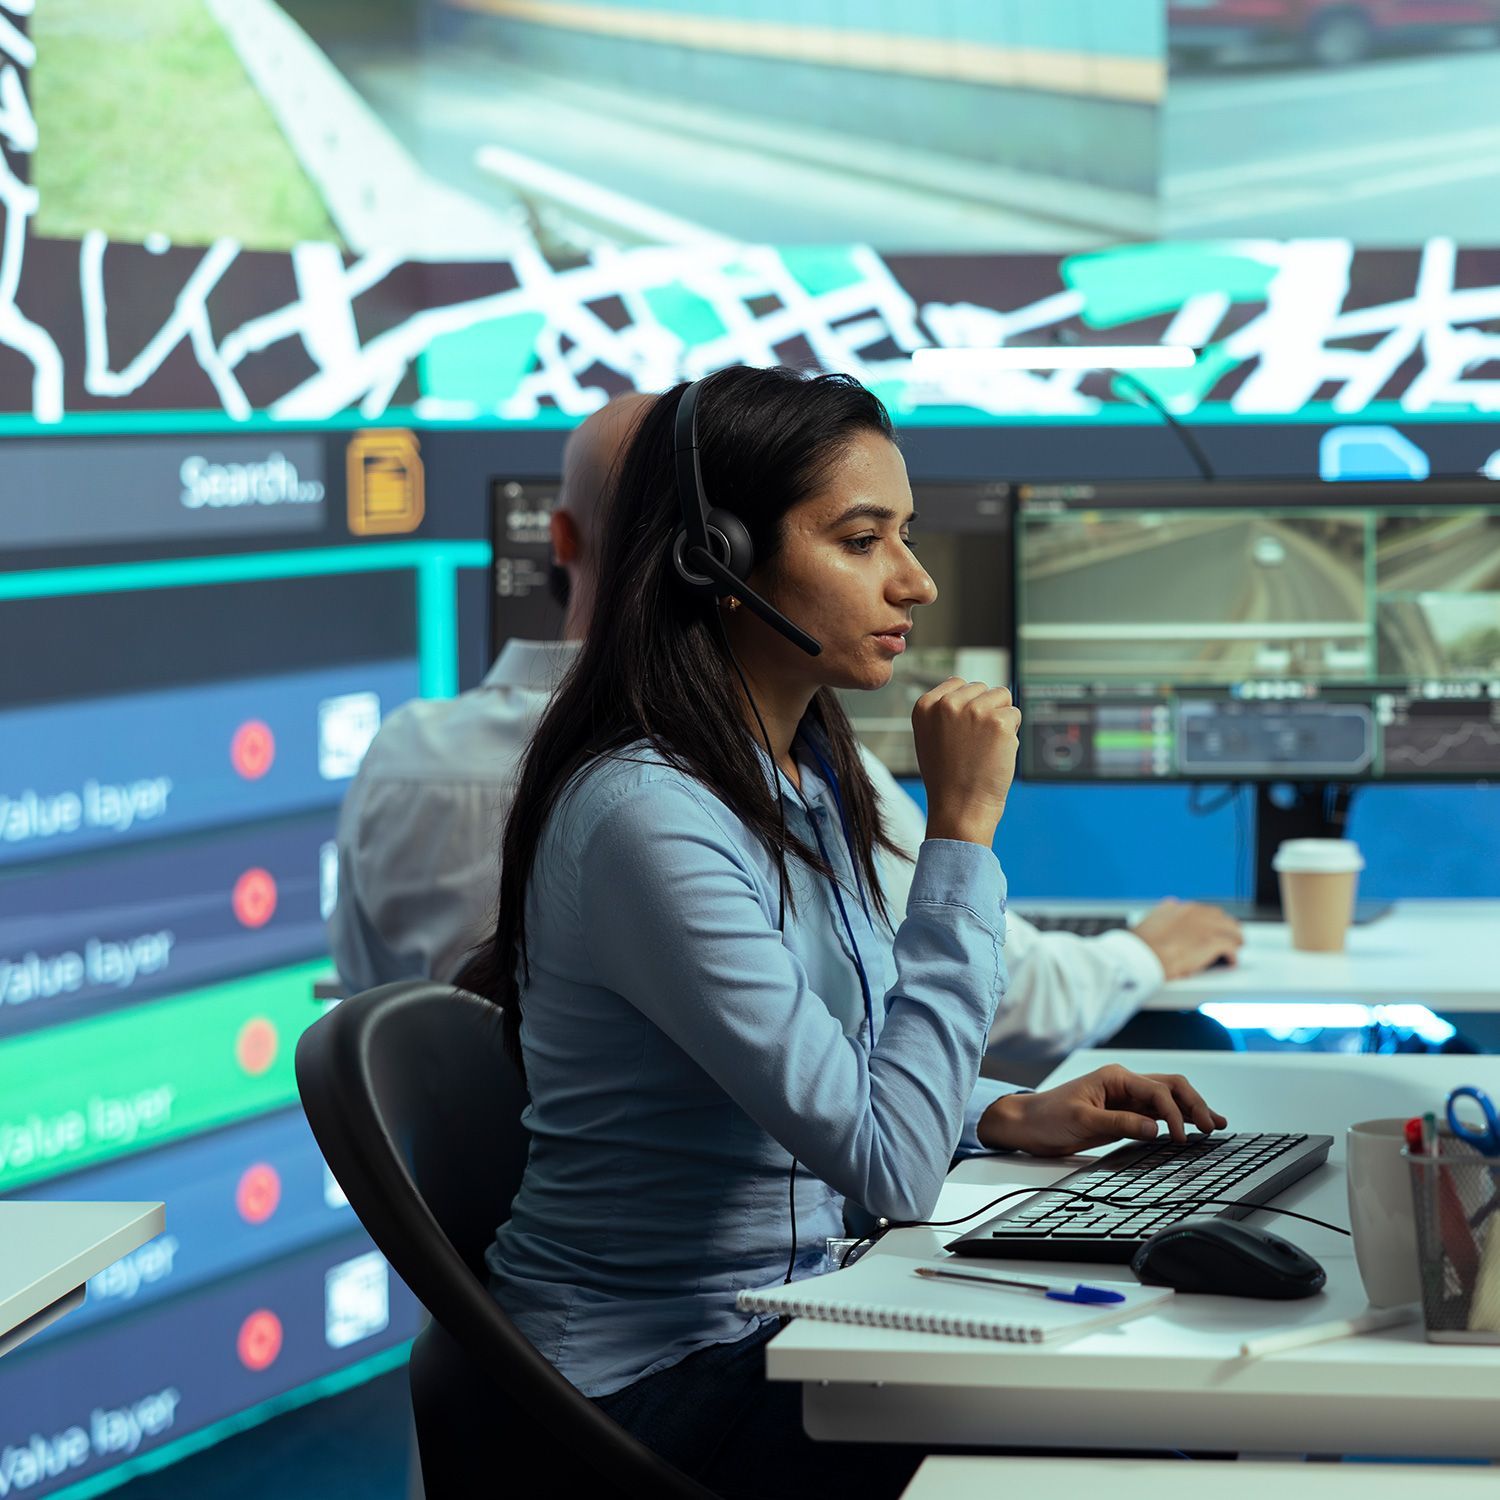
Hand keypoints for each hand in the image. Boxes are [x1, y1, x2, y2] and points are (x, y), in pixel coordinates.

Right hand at [913, 677, 1020, 846]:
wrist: (960, 807)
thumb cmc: (947, 778)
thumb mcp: (930, 737)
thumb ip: (944, 711)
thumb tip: (971, 691)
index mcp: (926, 705)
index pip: (958, 683)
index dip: (967, 706)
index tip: (963, 732)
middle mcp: (947, 704)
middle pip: (982, 688)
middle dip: (986, 710)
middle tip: (975, 744)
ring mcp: (974, 711)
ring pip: (1002, 696)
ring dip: (1000, 718)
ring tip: (985, 747)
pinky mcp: (999, 722)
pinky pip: (1015, 714)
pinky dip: (1011, 734)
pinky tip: (996, 753)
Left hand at [977, 1065, 1227, 1155]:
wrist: (1026, 1125)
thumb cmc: (1047, 1117)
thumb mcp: (1082, 1120)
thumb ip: (1119, 1123)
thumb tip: (1155, 1128)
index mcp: (1115, 1077)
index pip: (1157, 1092)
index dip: (1175, 1114)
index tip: (1182, 1138)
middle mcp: (1124, 1084)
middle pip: (1171, 1088)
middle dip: (1195, 1104)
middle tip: (1213, 1126)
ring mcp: (1126, 1099)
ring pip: (1168, 1099)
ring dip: (1191, 1110)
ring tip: (1215, 1125)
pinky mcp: (1123, 1115)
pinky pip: (1156, 1114)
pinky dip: (1176, 1120)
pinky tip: (1190, 1130)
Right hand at [1131, 899, 1242, 978]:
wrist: (1142, 956)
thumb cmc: (1141, 945)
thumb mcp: (1150, 918)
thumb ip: (1164, 911)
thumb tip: (1171, 905)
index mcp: (1179, 907)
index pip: (1204, 910)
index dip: (1210, 922)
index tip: (1210, 930)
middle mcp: (1195, 913)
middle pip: (1221, 918)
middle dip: (1225, 928)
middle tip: (1225, 939)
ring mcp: (1205, 927)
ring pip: (1231, 930)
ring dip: (1233, 939)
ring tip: (1233, 949)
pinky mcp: (1212, 943)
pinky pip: (1231, 947)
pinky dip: (1232, 955)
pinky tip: (1230, 961)